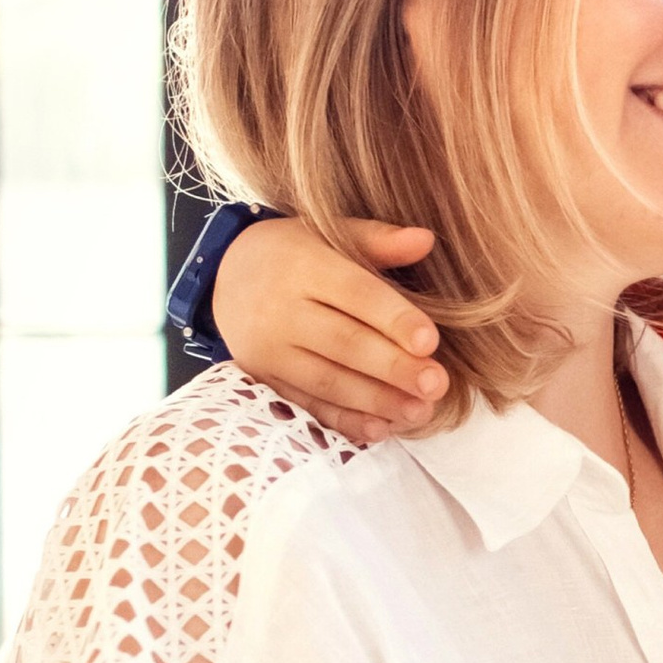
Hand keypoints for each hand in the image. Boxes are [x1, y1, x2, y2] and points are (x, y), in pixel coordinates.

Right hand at [215, 215, 451, 442]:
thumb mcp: (329, 232)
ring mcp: (269, 350)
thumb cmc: (295, 252)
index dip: (394, 319)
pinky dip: (344, 422)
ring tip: (420, 411)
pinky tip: (380, 429)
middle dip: (393, 368)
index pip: (355, 294)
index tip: (431, 342)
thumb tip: (426, 240)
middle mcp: (281, 310)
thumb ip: (378, 240)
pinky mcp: (264, 379)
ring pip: (327, 381)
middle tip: (436, 385)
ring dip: (377, 400)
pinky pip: (307, 405)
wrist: (226, 274)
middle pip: (344, 343)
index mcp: (303, 266)